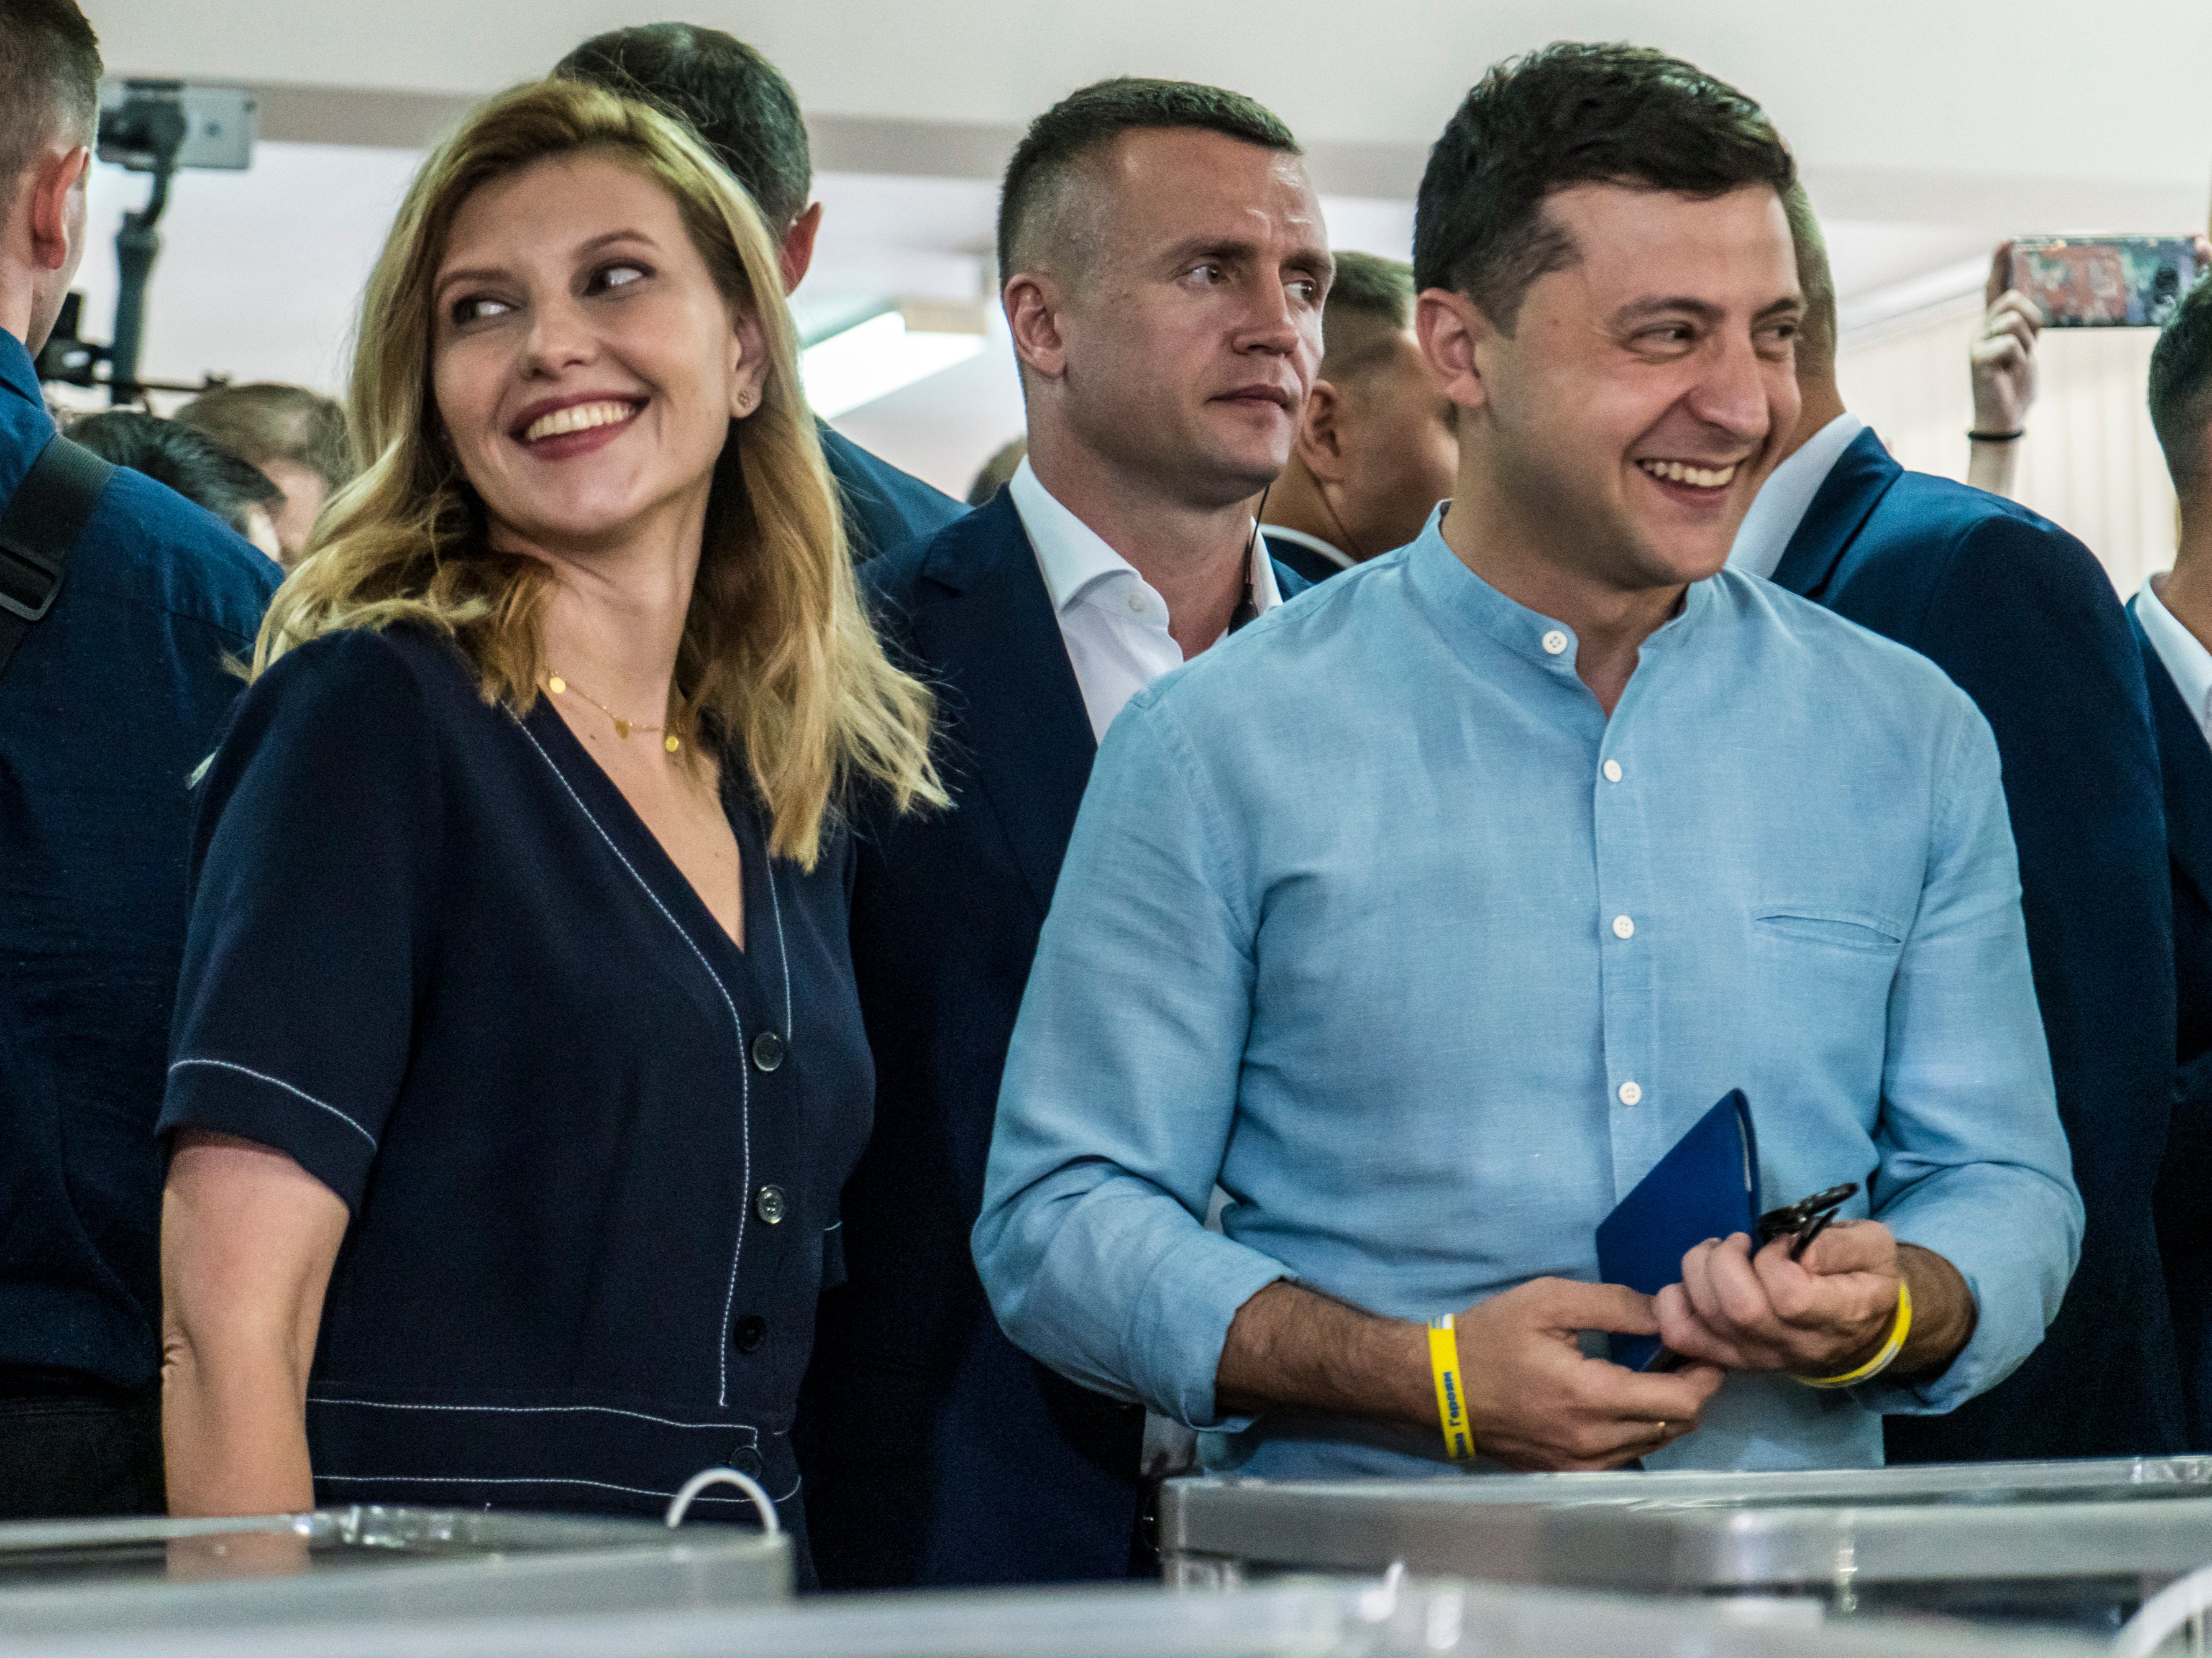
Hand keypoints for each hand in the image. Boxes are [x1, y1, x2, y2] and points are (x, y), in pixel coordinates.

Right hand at [1455, 1277, 1723, 1470]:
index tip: (1706, 1348)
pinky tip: (1624, 1401)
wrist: (1437, 1388)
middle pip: (1676, 1426)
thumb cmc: (1489, 1337)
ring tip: (1655, 1374)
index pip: (1680, 1402)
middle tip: (1684, 1356)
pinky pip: (1627, 1456)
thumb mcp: (1547, 1300)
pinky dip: (1639, 1430)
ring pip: (1655, 1444)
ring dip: (1666, 1411)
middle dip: (1692, 1390)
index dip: (1705, 1376)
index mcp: (1590, 1397)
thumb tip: (1667, 1312)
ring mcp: (1581, 1465)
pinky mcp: (1569, 1474)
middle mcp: (1593, 1442)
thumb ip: (1613, 1304)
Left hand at [1654, 1222, 1904, 1376]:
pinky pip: (1682, 1335)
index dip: (1774, 1260)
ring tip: (1718, 1253)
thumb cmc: (1863, 1279)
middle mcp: (1790, 1344)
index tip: (1781, 1245)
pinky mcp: (1728, 1355)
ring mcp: (1755, 1355)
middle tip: (1739, 1243)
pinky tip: (1696, 1281)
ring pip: (1706, 1317)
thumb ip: (1842, 1244)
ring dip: (1698, 1270)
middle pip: (1738, 1309)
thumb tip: (1802, 1249)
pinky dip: (1674, 1301)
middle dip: (1725, 1260)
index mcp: (1834, 1316)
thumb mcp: (1874, 1248)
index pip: (1789, 1297)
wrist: (1858, 1328)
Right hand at [1972, 245, 2039, 438]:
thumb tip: (2036, 312)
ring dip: (2029, 342)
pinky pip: (2011, 343)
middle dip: (2034, 320)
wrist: (2003, 419)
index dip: (1999, 264)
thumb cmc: (2015, 386)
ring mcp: (1976, 343)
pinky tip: (2010, 372)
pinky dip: (2020, 359)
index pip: (1994, 288)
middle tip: (2032, 345)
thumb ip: (2026, 329)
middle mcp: (1980, 329)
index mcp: (1992, 325)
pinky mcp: (1977, 359)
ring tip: (2019, 362)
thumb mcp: (2025, 350)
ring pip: (2015, 320)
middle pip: (2014, 299)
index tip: (2006, 241)